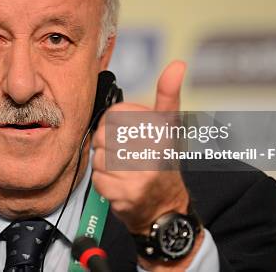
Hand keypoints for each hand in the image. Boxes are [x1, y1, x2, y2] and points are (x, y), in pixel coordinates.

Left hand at [91, 61, 201, 269]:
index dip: (114, 125)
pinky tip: (120, 186)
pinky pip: (98, 180)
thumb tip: (177, 64)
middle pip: (104, 136)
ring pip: (99, 158)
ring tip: (125, 172)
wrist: (166, 210)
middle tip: (126, 156)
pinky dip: (104, 185)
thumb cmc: (162, 163)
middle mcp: (154, 152)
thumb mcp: (169, 127)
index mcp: (162, 130)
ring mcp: (140, 175)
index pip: (115, 115)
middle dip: (109, 146)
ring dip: (106, 167)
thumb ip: (168, 95)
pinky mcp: (127, 195)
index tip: (128, 134)